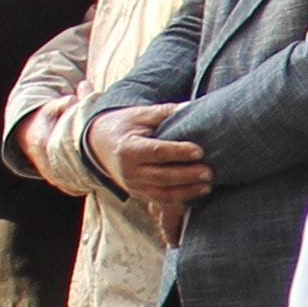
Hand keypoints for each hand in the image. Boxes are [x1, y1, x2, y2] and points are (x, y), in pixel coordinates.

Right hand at [90, 101, 211, 220]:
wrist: (98, 144)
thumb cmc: (124, 125)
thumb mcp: (140, 115)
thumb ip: (165, 112)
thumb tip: (191, 106)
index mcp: (128, 149)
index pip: (157, 152)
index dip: (179, 152)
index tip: (199, 151)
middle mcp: (129, 171)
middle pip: (162, 176)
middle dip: (187, 175)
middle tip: (208, 172)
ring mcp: (133, 185)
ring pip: (162, 193)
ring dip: (187, 191)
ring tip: (207, 185)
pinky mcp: (138, 193)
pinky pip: (160, 200)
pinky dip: (180, 198)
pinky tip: (197, 191)